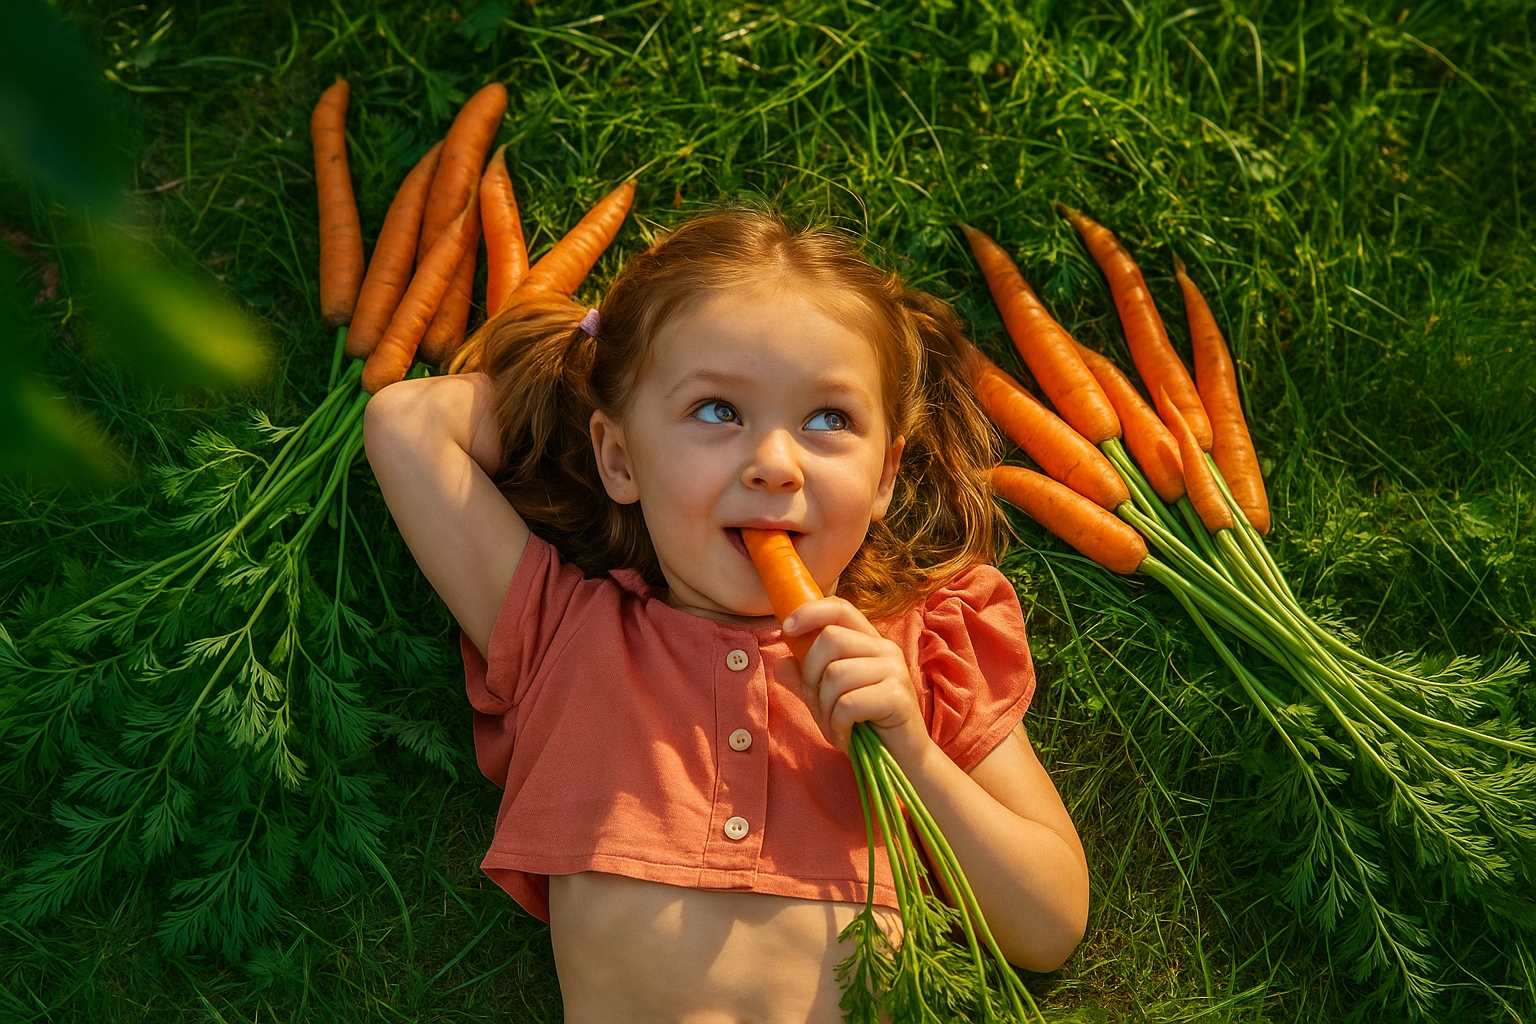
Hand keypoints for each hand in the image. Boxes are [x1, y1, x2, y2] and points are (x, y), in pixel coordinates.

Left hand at [782, 598, 931, 763]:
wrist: (901, 762)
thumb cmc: (864, 727)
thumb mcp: (826, 701)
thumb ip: (805, 681)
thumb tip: (780, 663)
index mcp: (868, 642)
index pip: (839, 608)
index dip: (810, 612)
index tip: (786, 629)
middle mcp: (885, 649)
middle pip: (830, 639)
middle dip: (811, 675)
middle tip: (819, 704)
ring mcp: (894, 670)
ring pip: (835, 673)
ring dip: (824, 707)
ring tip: (836, 725)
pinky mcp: (897, 696)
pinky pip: (847, 703)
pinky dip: (838, 724)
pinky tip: (846, 735)